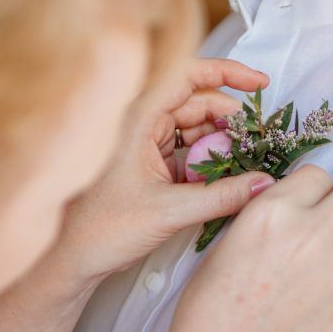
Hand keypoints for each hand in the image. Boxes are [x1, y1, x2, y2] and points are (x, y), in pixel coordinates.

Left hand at [44, 58, 274, 282]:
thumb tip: (264, 184)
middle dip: (231, 119)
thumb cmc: (100, 229)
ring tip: (247, 161)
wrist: (68, 259)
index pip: (187, 75)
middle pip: (197, 103)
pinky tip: (226, 176)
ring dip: (221, 142)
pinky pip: (186, 150)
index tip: (260, 83)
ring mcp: (143, 142)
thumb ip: (222, 197)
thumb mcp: (169, 211)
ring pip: (194, 128)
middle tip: (259, 141)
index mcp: (136, 118)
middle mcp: (139, 122)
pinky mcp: (147, 162)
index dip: (228, 72)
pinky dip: (208, 160)